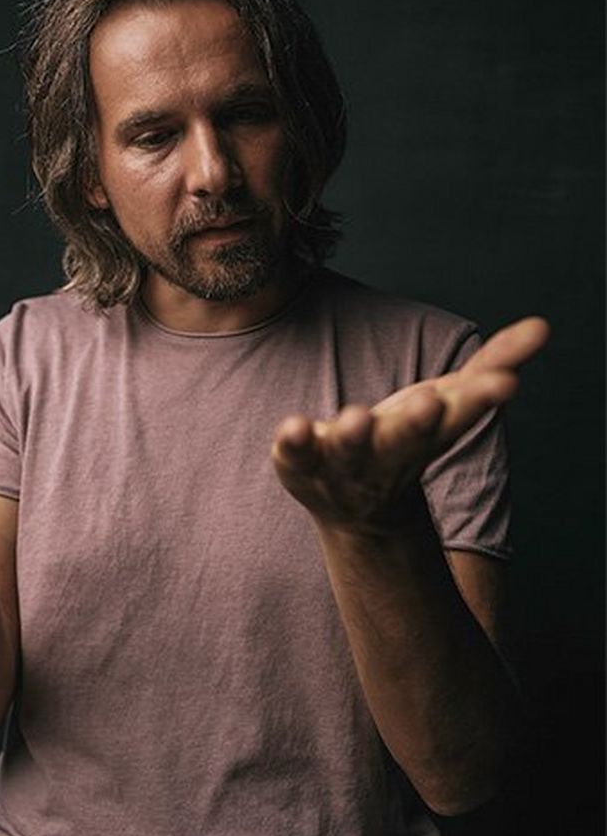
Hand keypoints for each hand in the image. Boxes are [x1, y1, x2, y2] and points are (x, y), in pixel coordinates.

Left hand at [271, 316, 549, 535]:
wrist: (357, 509)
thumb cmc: (407, 439)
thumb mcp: (451, 403)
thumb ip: (493, 365)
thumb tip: (543, 326)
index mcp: (429, 433)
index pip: (459, 415)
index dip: (480, 399)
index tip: (505, 385)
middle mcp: (390, 453)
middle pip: (407, 440)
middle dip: (418, 423)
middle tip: (430, 402)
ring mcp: (344, 465)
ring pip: (351, 454)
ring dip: (356, 438)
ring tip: (355, 418)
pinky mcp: (301, 466)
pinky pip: (295, 456)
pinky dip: (293, 444)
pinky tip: (292, 425)